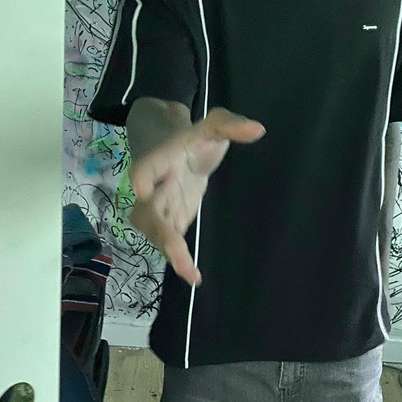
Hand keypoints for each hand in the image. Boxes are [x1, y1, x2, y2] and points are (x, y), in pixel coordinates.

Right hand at [128, 107, 265, 287]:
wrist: (173, 150)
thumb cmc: (194, 139)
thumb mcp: (213, 124)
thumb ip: (231, 125)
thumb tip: (258, 129)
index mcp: (163, 158)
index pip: (147, 166)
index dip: (142, 176)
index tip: (142, 189)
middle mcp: (155, 186)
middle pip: (148, 210)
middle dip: (159, 229)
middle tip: (175, 247)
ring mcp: (160, 207)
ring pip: (155, 231)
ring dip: (168, 250)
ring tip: (190, 272)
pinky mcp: (171, 221)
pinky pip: (169, 243)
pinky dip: (178, 259)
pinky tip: (194, 276)